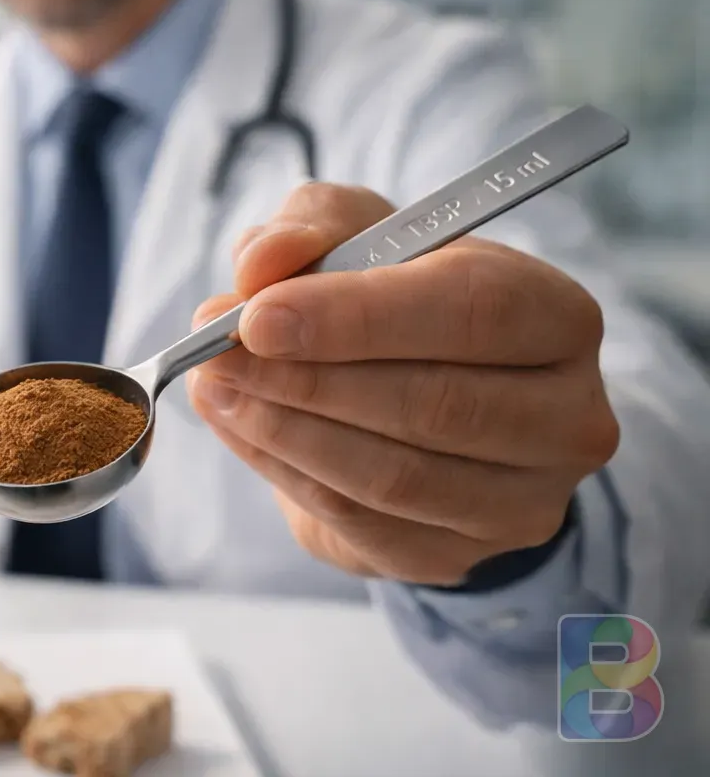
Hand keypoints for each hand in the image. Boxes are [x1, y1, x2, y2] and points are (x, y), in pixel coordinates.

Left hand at [186, 184, 619, 586]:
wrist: (423, 396)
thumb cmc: (394, 298)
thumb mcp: (357, 233)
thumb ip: (310, 227)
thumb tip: (259, 265)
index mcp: (556, 316)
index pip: (472, 312)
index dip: (359, 316)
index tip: (258, 316)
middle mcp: (566, 415)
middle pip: (434, 404)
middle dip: (305, 379)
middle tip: (218, 354)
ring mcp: (522, 500)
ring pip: (393, 476)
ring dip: (284, 432)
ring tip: (217, 388)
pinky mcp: (459, 555)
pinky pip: (361, 522)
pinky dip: (286, 473)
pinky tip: (242, 429)